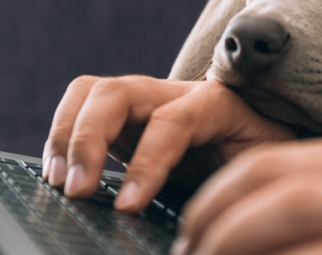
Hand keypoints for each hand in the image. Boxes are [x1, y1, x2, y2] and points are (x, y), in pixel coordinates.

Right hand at [41, 75, 294, 211]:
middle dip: (89, 139)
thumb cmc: (262, 157)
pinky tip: (59, 172)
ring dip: (67, 134)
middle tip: (78, 190)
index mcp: (215, 103)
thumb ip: (234, 184)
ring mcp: (145, 100)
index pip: (170, 121)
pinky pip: (82, 108)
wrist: (261, 135)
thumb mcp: (259, 168)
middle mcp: (173, 93)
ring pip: (92, 92)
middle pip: (117, 92)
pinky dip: (62, 135)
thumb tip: (201, 228)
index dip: (146, 162)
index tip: (127, 207)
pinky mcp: (125, 117)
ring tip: (60, 181)